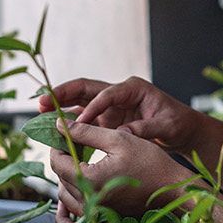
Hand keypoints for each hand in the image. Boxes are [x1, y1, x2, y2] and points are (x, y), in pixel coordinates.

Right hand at [38, 76, 222, 152]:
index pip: (106, 94)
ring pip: (80, 102)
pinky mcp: (107, 119)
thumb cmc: (178, 123)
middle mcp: (118, 93)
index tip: (79, 122)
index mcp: (133, 87)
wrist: (182, 131)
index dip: (91, 108)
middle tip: (41, 101)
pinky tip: (54, 130)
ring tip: (40, 112)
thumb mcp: (166, 126)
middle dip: (63, 94)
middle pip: (85, 89)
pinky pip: (84, 119)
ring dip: (61, 107)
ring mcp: (111, 106)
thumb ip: (146, 129)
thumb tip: (123, 134)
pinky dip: (70, 123)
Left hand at [48, 122, 191, 217]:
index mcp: (90, 180)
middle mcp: (88, 201)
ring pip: (65, 194)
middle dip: (64, 157)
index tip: (65, 133)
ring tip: (81, 159)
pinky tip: (80, 186)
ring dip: (68, 176)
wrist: (172, 189)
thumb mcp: (118, 139)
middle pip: (60, 177)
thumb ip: (86, 132)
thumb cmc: (150, 163)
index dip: (57, 144)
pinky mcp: (102, 217)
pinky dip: (72, 199)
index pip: (57, 161)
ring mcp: (95, 212)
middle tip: (75, 142)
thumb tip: (60, 125)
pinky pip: (76, 211)